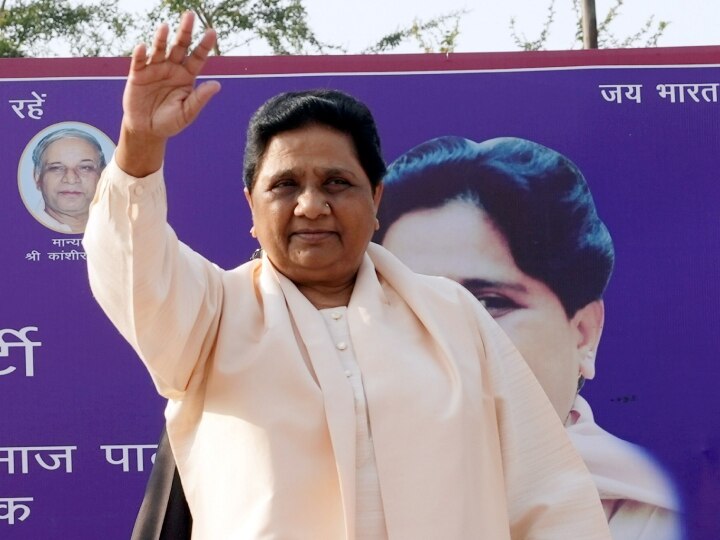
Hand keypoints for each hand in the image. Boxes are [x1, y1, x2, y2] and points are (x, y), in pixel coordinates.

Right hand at [117, 11, 220, 175]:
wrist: (147, 130)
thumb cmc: (170, 121)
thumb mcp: (187, 112)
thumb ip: (200, 98)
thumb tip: (217, 85)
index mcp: (187, 76)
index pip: (198, 57)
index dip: (204, 45)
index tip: (212, 32)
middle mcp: (172, 68)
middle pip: (179, 46)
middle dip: (184, 31)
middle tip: (189, 15)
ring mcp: (154, 69)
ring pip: (159, 49)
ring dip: (161, 38)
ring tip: (165, 27)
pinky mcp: (137, 74)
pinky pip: (139, 61)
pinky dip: (141, 54)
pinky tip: (143, 47)